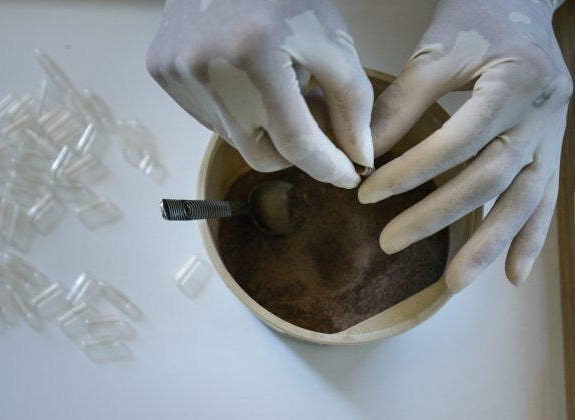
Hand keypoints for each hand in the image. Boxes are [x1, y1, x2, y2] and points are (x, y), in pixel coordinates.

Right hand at [146, 0, 373, 188]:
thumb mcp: (331, 40)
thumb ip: (352, 103)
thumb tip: (359, 157)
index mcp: (254, 56)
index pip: (295, 142)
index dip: (327, 166)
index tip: (348, 175)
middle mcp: (205, 71)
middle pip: (261, 155)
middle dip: (294, 148)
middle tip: (310, 114)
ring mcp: (176, 74)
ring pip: (235, 139)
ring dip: (262, 124)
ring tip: (273, 80)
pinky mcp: (161, 72)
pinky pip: (210, 117)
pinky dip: (235, 109)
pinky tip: (242, 74)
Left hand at [358, 0, 571, 291]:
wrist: (527, 0)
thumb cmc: (478, 15)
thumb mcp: (439, 48)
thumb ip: (403, 102)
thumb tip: (365, 154)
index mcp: (514, 85)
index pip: (455, 143)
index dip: (409, 173)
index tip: (367, 193)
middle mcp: (542, 116)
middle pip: (487, 179)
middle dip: (436, 217)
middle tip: (390, 243)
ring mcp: (553, 136)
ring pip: (523, 200)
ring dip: (489, 246)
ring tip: (454, 284)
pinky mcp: (554, 148)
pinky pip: (546, 200)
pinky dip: (530, 238)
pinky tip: (513, 275)